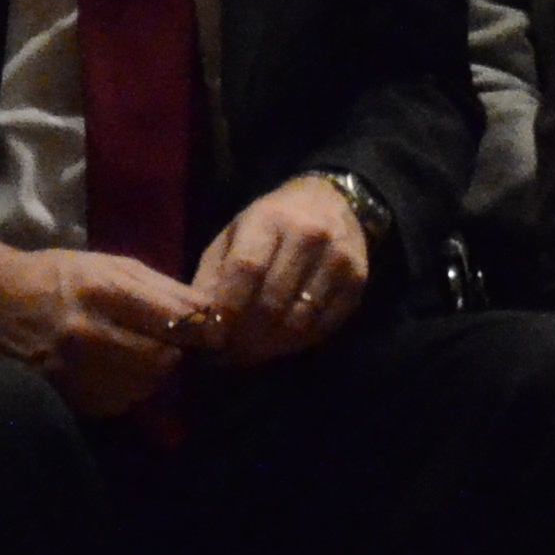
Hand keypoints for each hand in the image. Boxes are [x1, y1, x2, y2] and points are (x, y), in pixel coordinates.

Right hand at [0, 230, 211, 419]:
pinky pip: (117, 404)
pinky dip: (125, 392)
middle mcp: (88, 334)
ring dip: (151, 376)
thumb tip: (213, 316)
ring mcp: (71, 371)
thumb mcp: (112, 266)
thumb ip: (165, 290)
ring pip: (144, 387)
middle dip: (176, 354)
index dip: (204, 331)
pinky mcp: (60, 397)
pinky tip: (112, 372)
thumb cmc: (58, 276)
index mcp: (105, 292)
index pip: (179, 322)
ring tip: (136, 356)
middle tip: (169, 344)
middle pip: (165, 361)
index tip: (210, 333)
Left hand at [186, 174, 372, 367]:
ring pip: (300, 319)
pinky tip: (285, 341)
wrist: (332, 201)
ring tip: (255, 351)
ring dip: (273, 344)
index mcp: (269, 220)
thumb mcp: (235, 235)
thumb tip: (196, 324)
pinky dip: (301, 341)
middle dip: (247, 335)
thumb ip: (214, 275)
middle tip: (231, 353)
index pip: (246, 269)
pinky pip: (326, 325)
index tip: (212, 337)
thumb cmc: (272, 222)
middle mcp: (308, 235)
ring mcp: (338, 258)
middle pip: (273, 300)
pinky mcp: (358, 279)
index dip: (227, 308)